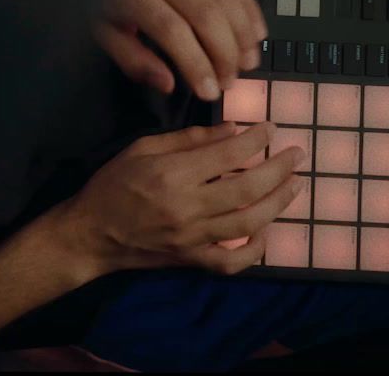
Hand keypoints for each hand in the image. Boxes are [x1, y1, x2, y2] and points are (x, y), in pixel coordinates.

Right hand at [56, 122, 307, 275]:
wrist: (91, 234)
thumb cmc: (113, 184)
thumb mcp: (142, 147)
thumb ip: (189, 139)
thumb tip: (232, 130)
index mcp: (172, 174)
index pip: (228, 153)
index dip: (256, 138)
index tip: (270, 128)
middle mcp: (187, 207)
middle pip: (247, 187)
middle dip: (279, 168)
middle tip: (297, 154)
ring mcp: (192, 237)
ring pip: (248, 222)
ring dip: (278, 202)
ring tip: (295, 184)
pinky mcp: (192, 259)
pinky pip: (231, 261)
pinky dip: (254, 250)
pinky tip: (265, 231)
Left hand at [94, 0, 267, 100]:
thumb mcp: (101, 29)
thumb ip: (132, 59)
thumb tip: (168, 83)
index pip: (173, 32)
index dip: (197, 65)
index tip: (209, 91)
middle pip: (206, 15)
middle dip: (224, 54)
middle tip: (229, 81)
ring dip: (243, 32)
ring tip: (248, 61)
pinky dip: (248, 6)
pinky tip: (255, 32)